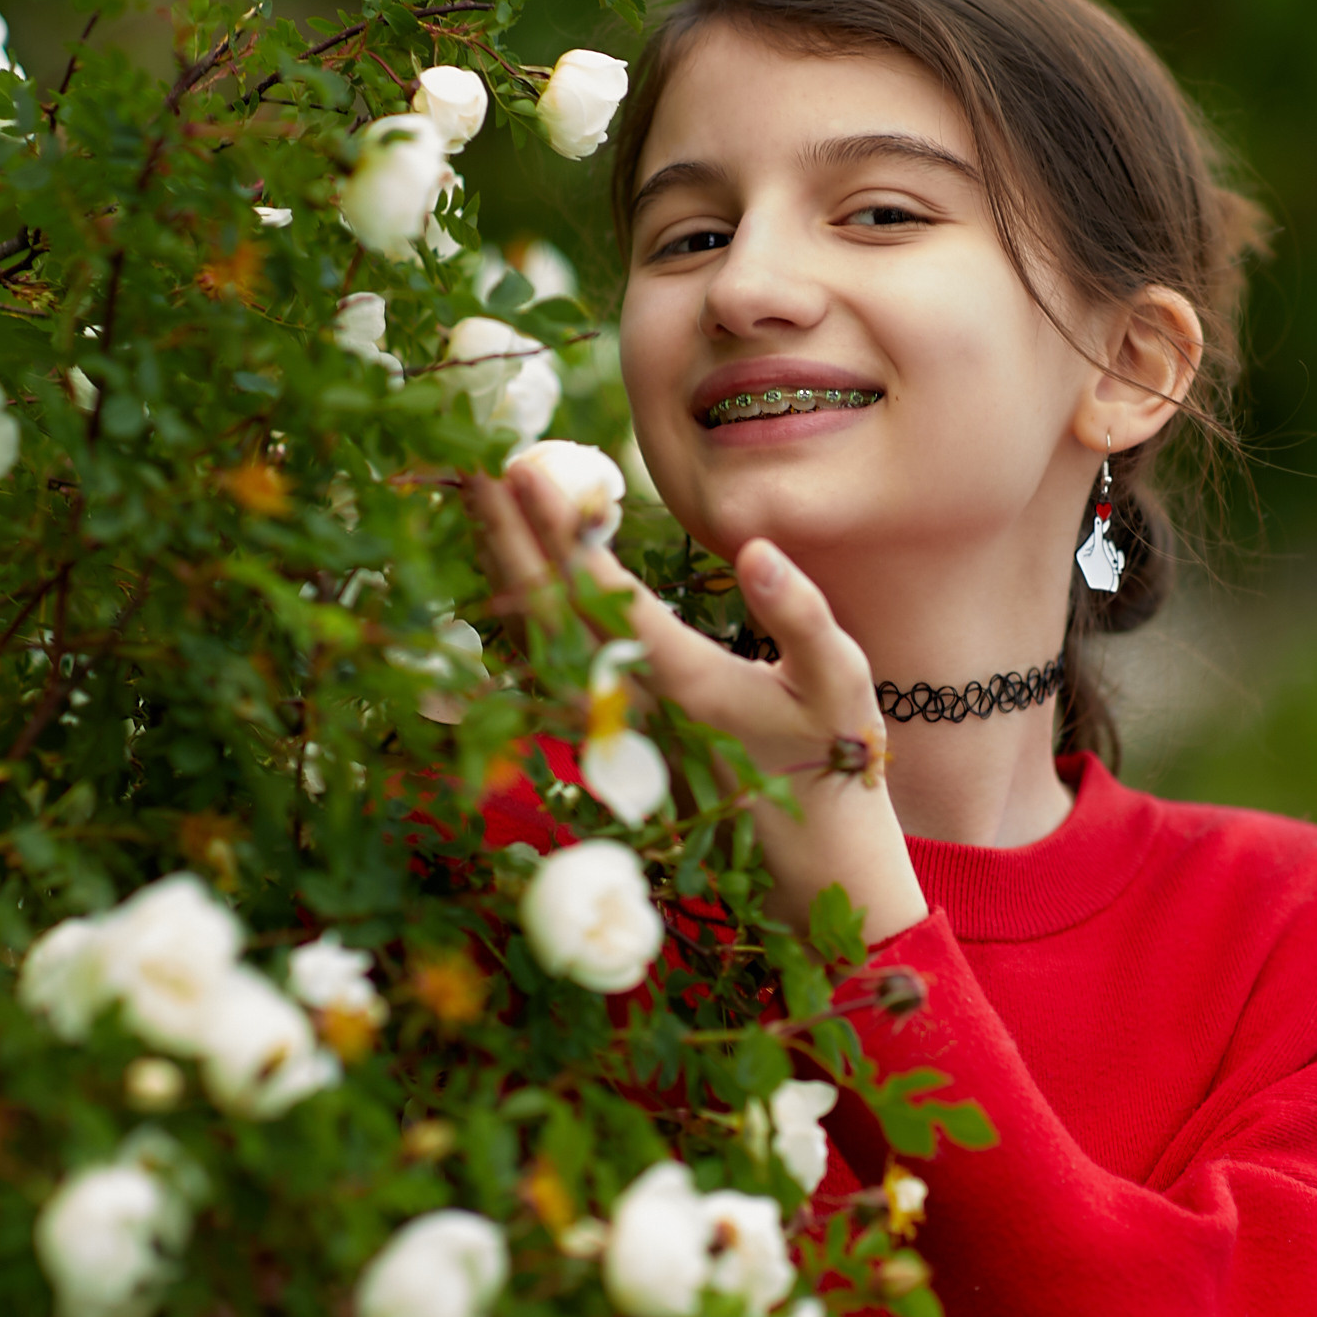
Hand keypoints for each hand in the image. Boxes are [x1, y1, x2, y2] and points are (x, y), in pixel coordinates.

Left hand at [471, 458, 928, 946]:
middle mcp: (633, 702)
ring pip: (541, 637)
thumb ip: (800, 613)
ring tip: (481, 502)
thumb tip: (756, 551)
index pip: (606, 596)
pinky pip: (552, 660)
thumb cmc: (835, 756)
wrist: (811, 850)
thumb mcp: (839, 679)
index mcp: (685, 681)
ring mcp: (616, 720)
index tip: (527, 472)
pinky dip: (526, 608)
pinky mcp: (613, 729)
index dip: (563, 532)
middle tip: (478, 466)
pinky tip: (513, 569)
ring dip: (509, 569)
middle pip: (550, 611)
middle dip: (511, 536)